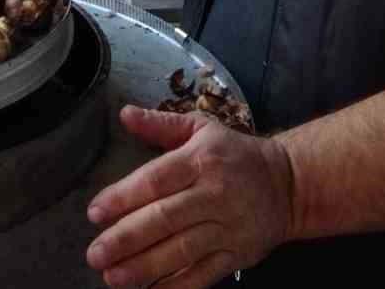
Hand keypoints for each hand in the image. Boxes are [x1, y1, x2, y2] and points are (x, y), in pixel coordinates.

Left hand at [86, 106, 293, 288]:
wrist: (289, 184)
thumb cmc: (235, 155)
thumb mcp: (202, 129)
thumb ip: (161, 124)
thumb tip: (124, 114)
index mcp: (201, 160)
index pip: (156, 179)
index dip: (123, 197)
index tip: (95, 212)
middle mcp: (214, 194)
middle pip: (164, 218)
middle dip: (126, 238)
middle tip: (95, 253)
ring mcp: (227, 228)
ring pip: (181, 250)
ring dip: (144, 266)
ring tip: (113, 276)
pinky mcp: (237, 254)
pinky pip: (204, 275)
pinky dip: (176, 285)